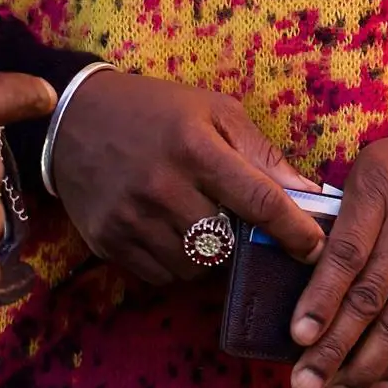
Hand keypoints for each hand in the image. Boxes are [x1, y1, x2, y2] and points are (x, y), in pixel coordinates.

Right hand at [42, 69, 323, 286]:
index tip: (314, 249)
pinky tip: (169, 231)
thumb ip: (262, 154)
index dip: (295, 231)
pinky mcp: (107, 240)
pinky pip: (161, 276)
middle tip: (234, 221)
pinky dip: (176, 263)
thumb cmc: (156, 111)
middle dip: (240, 240)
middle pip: (227, 244)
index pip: (260, 202)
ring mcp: (130, 217)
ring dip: (208, 255)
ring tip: (198, 221)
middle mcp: (160, 186)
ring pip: (195, 267)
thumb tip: (310, 195)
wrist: (73, 118)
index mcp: (194, 147)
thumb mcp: (214, 112)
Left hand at [289, 126, 387, 387]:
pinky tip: (377, 384)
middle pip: (373, 296)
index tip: (298, 336)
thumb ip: (337, 215)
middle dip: (336, 347)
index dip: (322, 298)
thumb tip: (292, 267)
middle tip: (305, 383)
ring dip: (368, 365)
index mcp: (382, 188)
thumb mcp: (368, 168)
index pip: (348, 252)